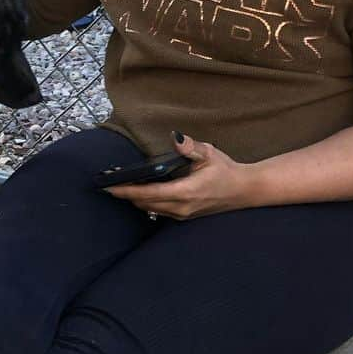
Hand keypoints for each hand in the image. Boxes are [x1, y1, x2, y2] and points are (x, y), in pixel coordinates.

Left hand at [103, 132, 259, 220]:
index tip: (108, 187)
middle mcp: (181, 207)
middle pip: (144, 203)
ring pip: (150, 209)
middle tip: (107, 184)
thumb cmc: (226, 170)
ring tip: (120, 187)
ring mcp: (183, 214)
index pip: (147, 193)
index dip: (126, 191)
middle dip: (125, 195)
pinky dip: (146, 202)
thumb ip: (189, 147)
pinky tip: (139, 193)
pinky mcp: (185, 216)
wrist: (245, 190)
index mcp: (185, 192)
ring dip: (135, 199)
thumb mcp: (208, 154)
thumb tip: (175, 137)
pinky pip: (159, 211)